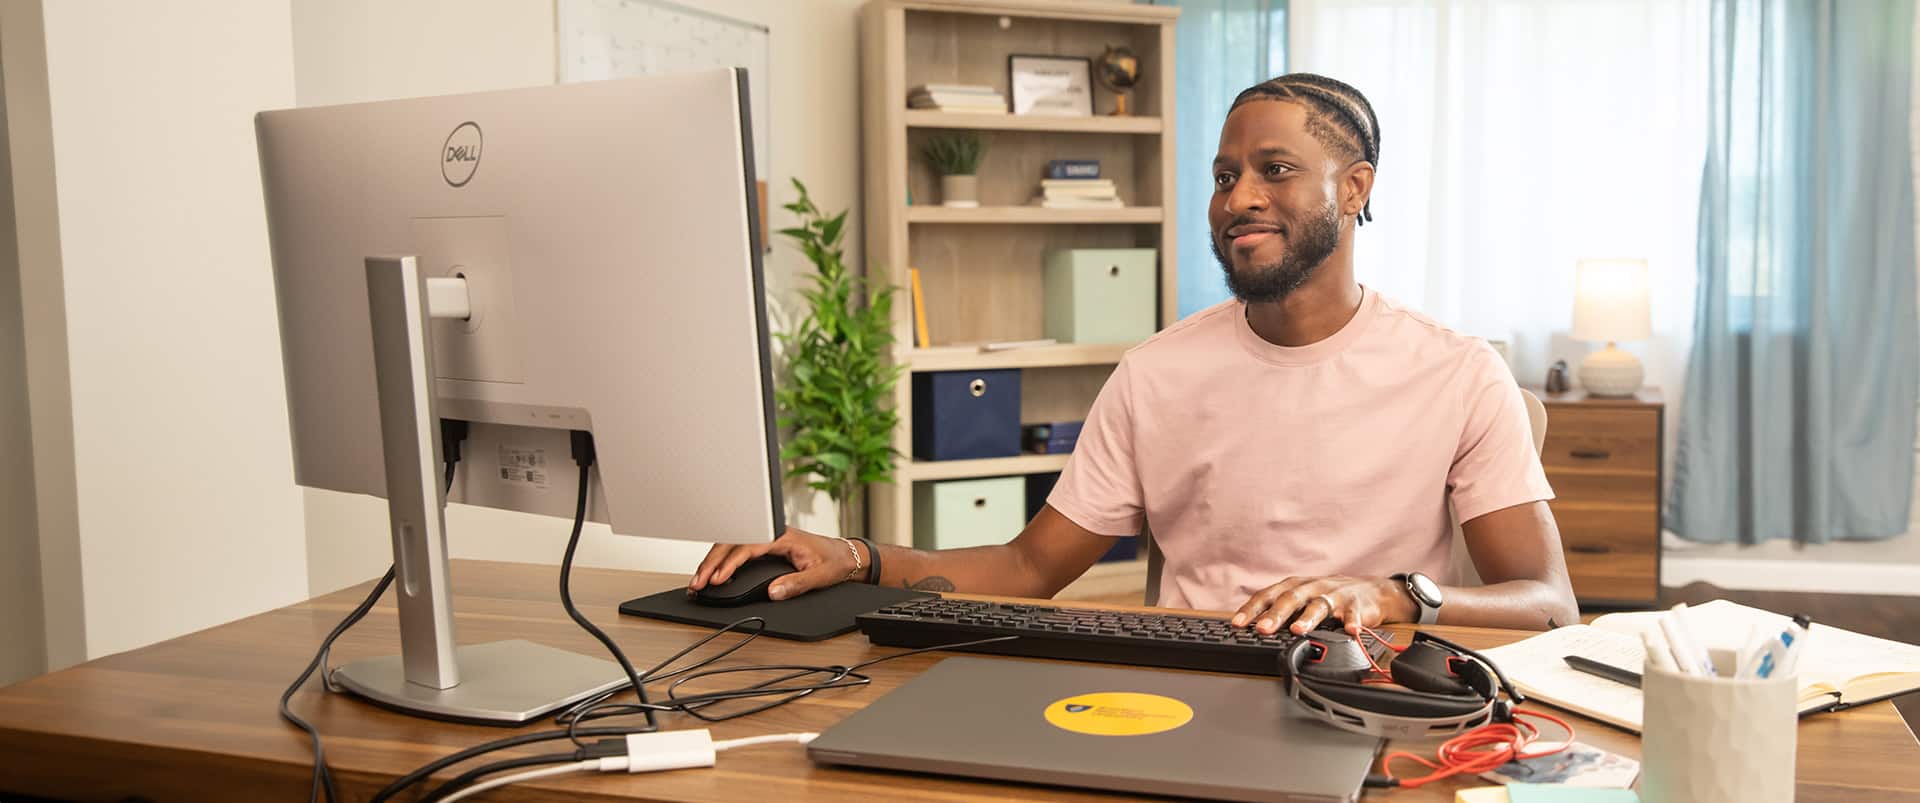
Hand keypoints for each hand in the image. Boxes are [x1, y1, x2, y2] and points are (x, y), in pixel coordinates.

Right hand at [688, 527, 863, 600]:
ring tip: (698, 580)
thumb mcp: (819, 576)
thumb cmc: (834, 561)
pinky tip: (712, 574)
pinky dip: (721, 561)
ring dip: (712, 561)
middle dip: (711, 563)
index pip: (748, 546)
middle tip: (698, 583)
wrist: (846, 555)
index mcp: (782, 536)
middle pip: (732, 542)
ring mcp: (766, 537)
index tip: (717, 579)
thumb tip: (772, 593)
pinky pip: (737, 548)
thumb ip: (796, 584)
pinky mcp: (765, 544)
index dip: (730, 563)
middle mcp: (771, 533)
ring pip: (731, 544)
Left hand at [1229, 575, 1417, 635]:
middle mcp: (1313, 587)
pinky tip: (1350, 630)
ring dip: (1308, 617)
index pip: (1269, 595)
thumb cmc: (1330, 596)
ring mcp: (1335, 595)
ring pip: (1320, 605)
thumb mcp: (1304, 599)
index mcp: (1296, 586)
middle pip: (1291, 598)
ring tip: (1299, 630)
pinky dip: (1352, 622)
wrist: (1373, 592)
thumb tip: (1252, 628)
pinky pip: (1354, 614)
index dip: (1252, 608)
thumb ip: (1282, 611)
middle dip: (1276, 614)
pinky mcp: (1357, 605)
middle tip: (1262, 629)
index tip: (1237, 623)